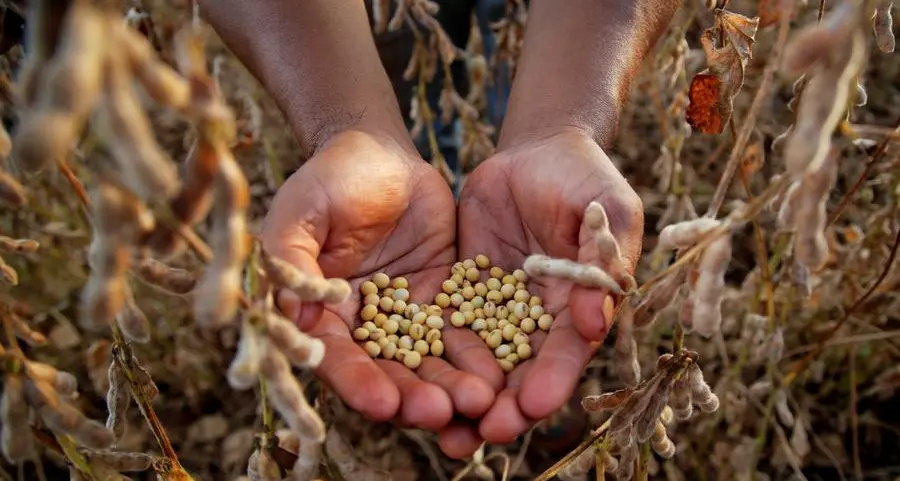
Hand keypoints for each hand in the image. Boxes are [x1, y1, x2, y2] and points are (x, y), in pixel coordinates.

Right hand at [260, 130, 494, 450]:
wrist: (380, 153)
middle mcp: (363, 328)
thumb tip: (296, 319)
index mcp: (320, 316)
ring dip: (451, 386)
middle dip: (414, 396)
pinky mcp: (443, 302)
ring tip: (478, 401)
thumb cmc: (329, 179)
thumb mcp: (300, 215)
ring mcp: (406, 318)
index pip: (337, 359)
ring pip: (430, 362)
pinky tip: (499, 373)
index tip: (383, 404)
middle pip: (388, 373)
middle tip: (441, 413)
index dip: (358, 382)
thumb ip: (291, 262)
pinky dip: (479, 355)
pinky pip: (462, 334)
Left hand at [458, 127, 643, 442]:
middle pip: (519, 373)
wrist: (537, 151)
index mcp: (579, 307)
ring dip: (463, 397)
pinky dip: (428, 355)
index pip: (566, 353)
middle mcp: (537, 320)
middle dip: (503, 406)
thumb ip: (604, 259)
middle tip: (481, 434)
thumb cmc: (584, 179)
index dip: (552, 380)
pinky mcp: (460, 291)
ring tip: (443, 433)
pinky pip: (442, 325)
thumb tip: (595, 319)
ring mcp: (496, 308)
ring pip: (478, 361)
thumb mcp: (607, 211)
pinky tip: (408, 379)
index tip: (534, 407)